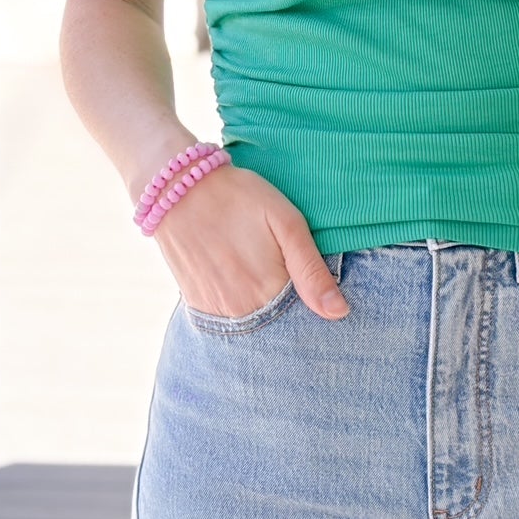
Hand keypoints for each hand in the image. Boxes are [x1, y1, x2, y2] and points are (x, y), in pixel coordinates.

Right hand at [150, 161, 348, 321]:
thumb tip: (339, 313)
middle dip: (291, 315)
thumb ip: (311, 270)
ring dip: (266, 313)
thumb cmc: (240, 198)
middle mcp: (243, 312)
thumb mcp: (286, 222)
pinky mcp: (198, 307)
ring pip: (254, 328)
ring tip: (262, 273)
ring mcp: (217, 313)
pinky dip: (242, 309)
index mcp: (270, 291)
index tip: (316, 292)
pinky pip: (229, 322)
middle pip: (279, 329)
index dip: (315, 308)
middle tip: (286, 276)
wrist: (178, 189)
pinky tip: (242, 280)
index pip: (305, 323)